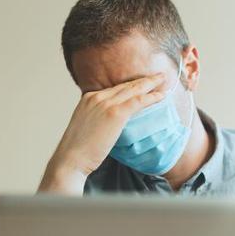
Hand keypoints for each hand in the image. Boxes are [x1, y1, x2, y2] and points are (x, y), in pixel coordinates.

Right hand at [38, 73, 165, 193]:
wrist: (71, 159)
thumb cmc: (79, 150)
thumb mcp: (87, 127)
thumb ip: (99, 120)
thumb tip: (111, 124)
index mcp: (88, 98)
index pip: (115, 89)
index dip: (131, 86)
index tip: (143, 84)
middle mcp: (96, 97)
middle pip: (125, 85)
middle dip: (143, 80)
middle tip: (158, 76)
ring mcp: (105, 103)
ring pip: (133, 89)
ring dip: (151, 84)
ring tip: (164, 80)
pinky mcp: (115, 113)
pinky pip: (138, 101)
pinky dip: (151, 97)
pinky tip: (161, 96)